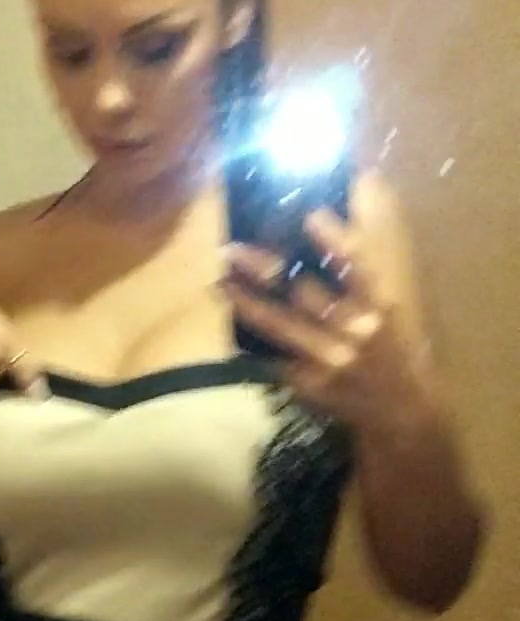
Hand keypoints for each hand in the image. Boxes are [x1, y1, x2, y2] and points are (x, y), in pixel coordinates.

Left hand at [219, 211, 433, 433]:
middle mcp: (356, 331)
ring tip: (221, 280)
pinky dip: (249, 336)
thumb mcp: (388, 305)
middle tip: (232, 249)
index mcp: (380, 304)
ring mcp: (329, 360)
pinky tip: (231, 317)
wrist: (398, 409)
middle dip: (265, 269)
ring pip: (280, 324)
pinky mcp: (309, 383)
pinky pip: (272, 354)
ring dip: (246, 300)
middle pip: (304, 292)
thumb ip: (360, 266)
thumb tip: (337, 211)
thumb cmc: (391, 345)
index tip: (308, 215)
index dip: (334, 240)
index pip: (357, 265)